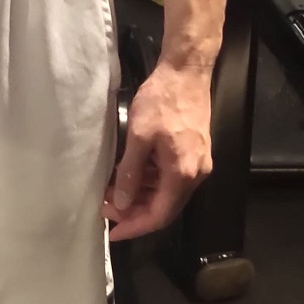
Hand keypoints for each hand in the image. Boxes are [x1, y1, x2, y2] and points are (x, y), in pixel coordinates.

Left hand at [103, 63, 212, 242]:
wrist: (187, 72)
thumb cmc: (162, 101)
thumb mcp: (139, 136)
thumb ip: (130, 173)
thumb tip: (122, 203)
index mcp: (182, 174)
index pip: (159, 216)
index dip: (134, 227)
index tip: (111, 231)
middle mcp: (195, 175)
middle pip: (164, 208)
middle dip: (134, 212)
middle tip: (106, 207)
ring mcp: (197, 163)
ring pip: (167, 193)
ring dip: (140, 196)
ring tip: (112, 191)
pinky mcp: (194, 152)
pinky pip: (170, 177)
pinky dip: (149, 181)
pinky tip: (130, 175)